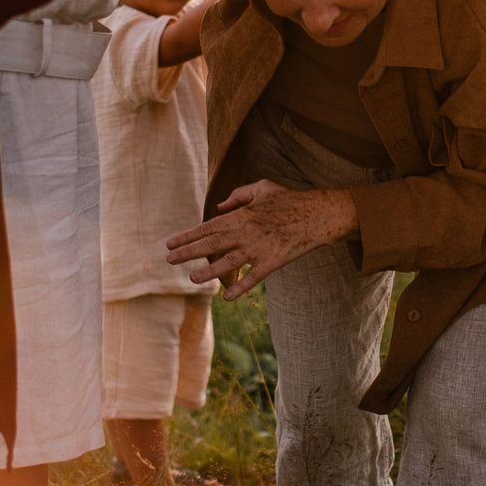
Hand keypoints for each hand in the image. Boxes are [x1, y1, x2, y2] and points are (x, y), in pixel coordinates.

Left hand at [164, 180, 355, 295]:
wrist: (316, 215)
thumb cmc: (288, 199)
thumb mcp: (261, 187)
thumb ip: (238, 195)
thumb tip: (220, 207)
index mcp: (242, 215)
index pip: (208, 226)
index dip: (188, 235)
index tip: (170, 243)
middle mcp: (247, 232)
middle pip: (213, 244)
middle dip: (189, 252)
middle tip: (170, 260)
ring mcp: (259, 248)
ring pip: (230, 262)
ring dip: (210, 271)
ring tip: (192, 279)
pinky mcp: (273, 262)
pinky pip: (254, 277)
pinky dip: (241, 287)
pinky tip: (228, 297)